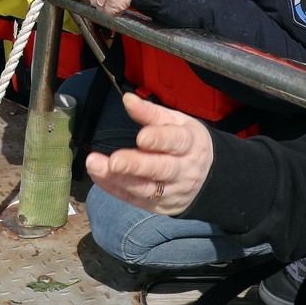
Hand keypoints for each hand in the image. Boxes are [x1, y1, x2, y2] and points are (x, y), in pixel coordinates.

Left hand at [85, 93, 212, 215]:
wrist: (209, 176)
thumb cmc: (186, 142)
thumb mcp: (177, 122)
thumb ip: (151, 112)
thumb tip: (127, 99)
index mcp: (191, 144)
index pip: (176, 142)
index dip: (159, 140)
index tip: (141, 137)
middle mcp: (184, 170)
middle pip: (160, 169)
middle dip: (136, 165)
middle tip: (114, 161)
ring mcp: (173, 191)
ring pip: (146, 188)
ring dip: (119, 179)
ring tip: (95, 165)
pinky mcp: (159, 205)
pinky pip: (135, 199)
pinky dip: (114, 188)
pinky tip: (98, 176)